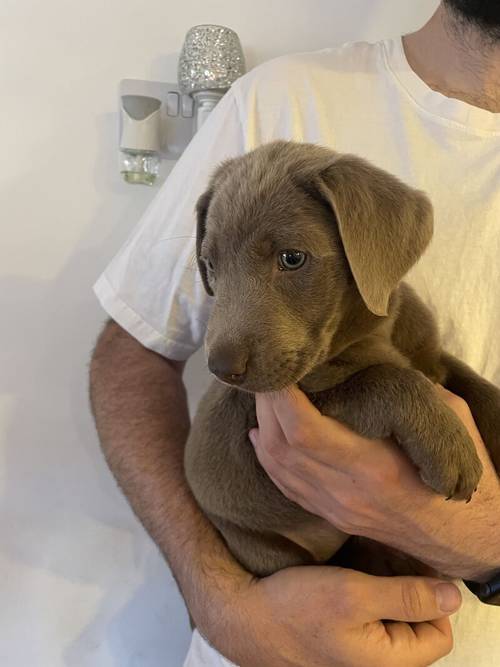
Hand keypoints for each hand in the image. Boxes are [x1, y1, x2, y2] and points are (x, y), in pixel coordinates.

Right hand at [213, 566, 457, 666]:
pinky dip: (367, 586)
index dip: (430, 593)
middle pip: (416, 620)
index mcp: (389, 661)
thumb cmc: (295, 609)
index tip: (407, 560)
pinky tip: (350, 565)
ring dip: (385, 579)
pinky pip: (371, 611)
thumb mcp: (354, 595)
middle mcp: (378, 660)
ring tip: (363, 554)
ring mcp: (361, 648)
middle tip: (381, 552)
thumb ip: (407, 596)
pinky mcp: (345, 634)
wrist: (245, 616)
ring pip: (393, 611)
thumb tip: (453, 595)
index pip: (439, 631)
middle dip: (404, 582)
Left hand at [249, 385, 499, 580]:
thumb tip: (380, 367)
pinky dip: (267, 457)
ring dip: (262, 427)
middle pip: (280, 446)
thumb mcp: (454, 424)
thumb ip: (417, 391)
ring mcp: (336, 509)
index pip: (303, 431)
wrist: (469, 541)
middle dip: (265, 405)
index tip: (278, 369)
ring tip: (264, 396)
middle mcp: (346, 491)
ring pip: (276, 467)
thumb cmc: (466, 479)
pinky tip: (262, 434)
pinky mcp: (334, 516)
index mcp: (374, 467)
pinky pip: (286, 486)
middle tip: (265, 374)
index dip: (280, 398)